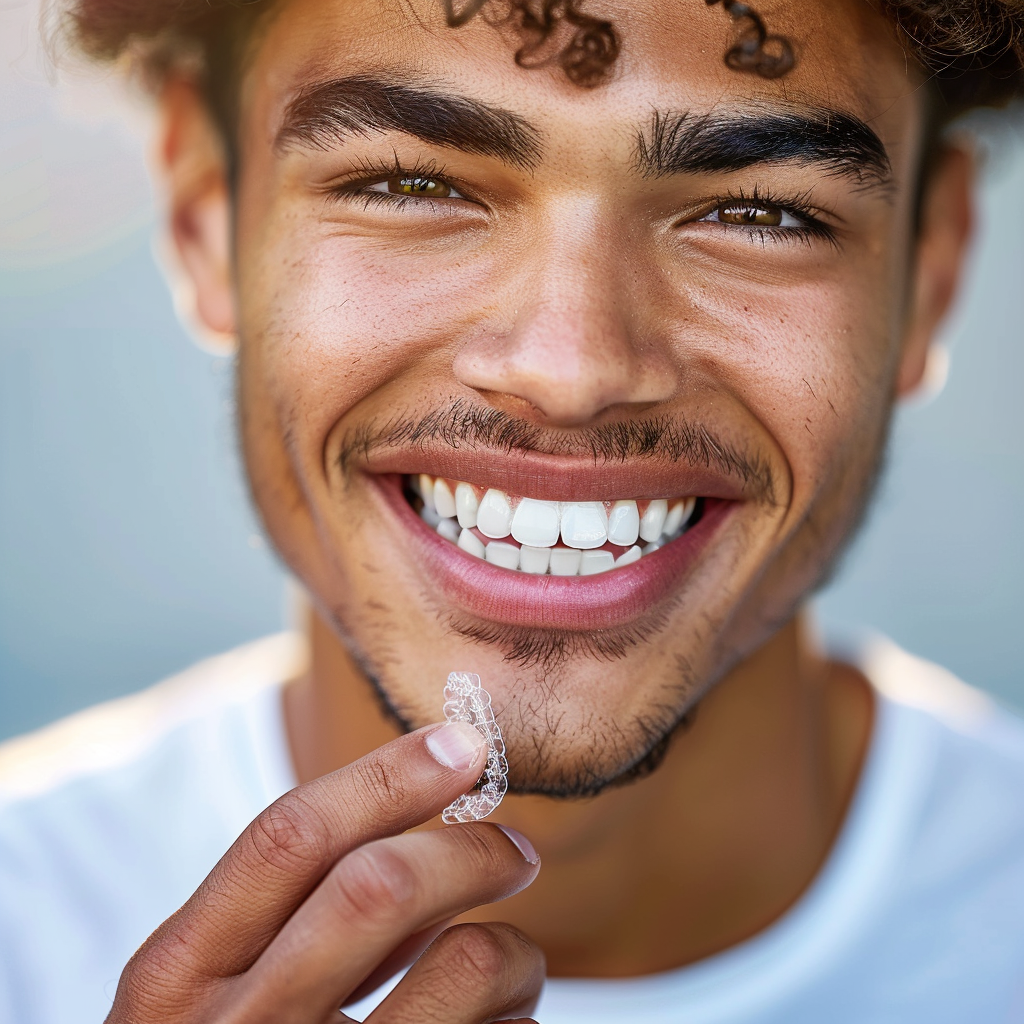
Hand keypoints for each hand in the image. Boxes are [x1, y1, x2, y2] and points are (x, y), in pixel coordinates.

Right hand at [106, 721, 543, 1022]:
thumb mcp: (218, 995)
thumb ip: (288, 916)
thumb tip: (417, 810)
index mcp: (176, 976)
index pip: (289, 835)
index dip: (388, 775)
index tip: (462, 745)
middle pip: (381, 884)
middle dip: (472, 849)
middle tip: (515, 851)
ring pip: (466, 962)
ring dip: (513, 947)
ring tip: (510, 964)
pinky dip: (518, 1017)